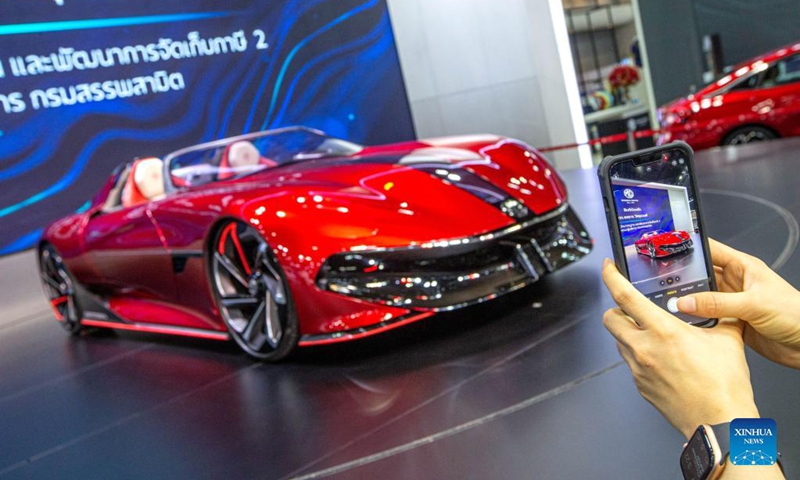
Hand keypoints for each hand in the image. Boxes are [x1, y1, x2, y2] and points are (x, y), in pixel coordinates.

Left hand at [602, 258, 758, 437]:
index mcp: (663, 331)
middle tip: (631, 306)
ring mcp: (638, 369)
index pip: (625, 296)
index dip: (611, 277)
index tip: (608, 267)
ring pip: (618, 340)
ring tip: (651, 333)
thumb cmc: (724, 388)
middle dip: (616, 308)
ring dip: (628, 332)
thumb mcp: (727, 340)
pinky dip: (639, 353)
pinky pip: (630, 362)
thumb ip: (717, 316)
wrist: (719, 423)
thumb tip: (715, 305)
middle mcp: (644, 349)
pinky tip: (660, 357)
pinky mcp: (640, 385)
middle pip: (610, 318)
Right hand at [678, 239, 799, 368]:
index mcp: (742, 267)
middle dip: (681, 278)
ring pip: (700, 297)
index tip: (665, 248)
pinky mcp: (730, 322)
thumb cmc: (796, 315)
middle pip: (700, 275)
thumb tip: (686, 302)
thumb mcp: (754, 304)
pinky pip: (705, 317)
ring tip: (667, 302)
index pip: (709, 250)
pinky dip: (694, 320)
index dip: (688, 246)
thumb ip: (717, 303)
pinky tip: (683, 321)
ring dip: (687, 301)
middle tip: (659, 282)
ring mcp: (731, 302)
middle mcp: (734, 283)